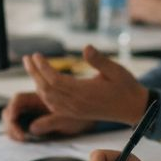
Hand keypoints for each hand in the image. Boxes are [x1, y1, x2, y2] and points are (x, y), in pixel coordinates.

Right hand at [1, 91, 94, 140]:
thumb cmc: (81, 115)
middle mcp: (33, 103)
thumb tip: (33, 128)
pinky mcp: (33, 121)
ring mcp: (32, 112)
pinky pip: (19, 125)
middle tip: (19, 137)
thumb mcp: (67, 119)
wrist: (90, 115)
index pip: (18, 100)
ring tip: (21, 139)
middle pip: (11, 109)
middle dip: (10, 123)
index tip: (18, 126)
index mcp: (39, 97)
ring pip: (12, 117)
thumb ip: (50, 122)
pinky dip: (16, 132)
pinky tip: (23, 139)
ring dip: (12, 128)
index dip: (14, 112)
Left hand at [23, 45, 148, 124]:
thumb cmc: (125, 87)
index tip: (36, 55)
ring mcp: (75, 110)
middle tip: (26, 58)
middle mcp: (76, 104)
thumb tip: (86, 47)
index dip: (43, 68)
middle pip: (47, 89)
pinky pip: (53, 106)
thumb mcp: (116, 70)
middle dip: (34, 73)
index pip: (55, 80)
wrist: (133, 108)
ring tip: (32, 68)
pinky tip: (42, 86)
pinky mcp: (76, 114)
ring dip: (37, 83)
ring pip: (48, 98)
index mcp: (84, 92)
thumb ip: (99, 60)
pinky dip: (44, 95)